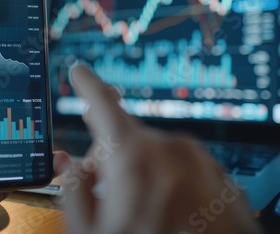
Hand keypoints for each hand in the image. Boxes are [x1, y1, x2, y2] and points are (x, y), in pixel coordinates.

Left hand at [0, 6, 67, 232]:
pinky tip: (59, 155)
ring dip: (45, 124)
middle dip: (35, 90)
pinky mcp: (5, 168)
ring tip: (61, 117)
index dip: (10, 58)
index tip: (31, 43)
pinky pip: (32, 162)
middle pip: (15, 97)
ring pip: (29, 128)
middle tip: (54, 81)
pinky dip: (47, 160)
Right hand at [54, 63, 260, 233]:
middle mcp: (167, 149)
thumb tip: (67, 164)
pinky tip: (165, 210)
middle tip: (101, 190)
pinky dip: (165, 178)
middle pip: (123, 136)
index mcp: (132, 159)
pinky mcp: (214, 171)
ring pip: (151, 151)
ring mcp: (195, 159)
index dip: (86, 83)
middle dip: (106, 156)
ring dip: (137, 170)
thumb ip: (71, 191)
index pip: (101, 103)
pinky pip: (178, 163)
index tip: (79, 70)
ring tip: (138, 209)